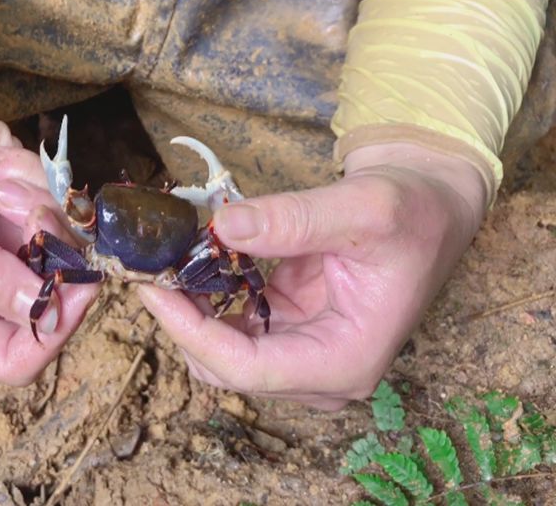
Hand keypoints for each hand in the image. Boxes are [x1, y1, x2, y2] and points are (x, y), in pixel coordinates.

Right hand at [0, 13, 98, 383]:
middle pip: (58, 305)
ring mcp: (15, 255)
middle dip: (52, 251)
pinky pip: (66, 209)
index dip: (53, 331)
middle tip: (29, 209)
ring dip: (43, 206)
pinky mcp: (32, 217)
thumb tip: (41, 311)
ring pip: (70, 252)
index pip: (17, 362)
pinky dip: (40, 180)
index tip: (72, 284)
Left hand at [138, 143, 486, 408]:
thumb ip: (294, 220)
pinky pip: (231, 326)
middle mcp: (322, 372)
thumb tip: (223, 226)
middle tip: (149, 266)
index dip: (190, 332)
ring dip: (188, 310)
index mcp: (346, 361)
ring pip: (220, 352)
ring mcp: (302, 354)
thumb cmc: (412, 211)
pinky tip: (192, 262)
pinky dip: (206, 298)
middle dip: (181, 321)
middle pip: (225, 368)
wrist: (427, 206)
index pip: (247, 369)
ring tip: (165, 260)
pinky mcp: (288, 330)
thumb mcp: (363, 208)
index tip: (152, 287)